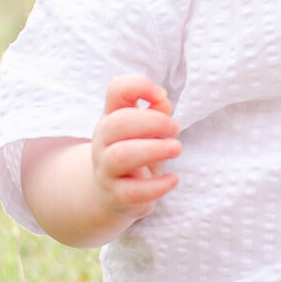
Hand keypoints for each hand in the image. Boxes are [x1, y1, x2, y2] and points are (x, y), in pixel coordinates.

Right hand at [91, 74, 180, 222]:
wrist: (112, 192)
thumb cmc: (136, 151)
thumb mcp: (147, 130)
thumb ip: (156, 112)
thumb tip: (163, 101)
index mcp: (113, 116)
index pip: (117, 89)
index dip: (140, 86)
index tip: (161, 94)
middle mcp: (103, 140)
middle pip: (118, 123)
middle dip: (153, 122)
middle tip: (176, 128)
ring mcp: (106, 169)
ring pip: (121, 156)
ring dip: (154, 150)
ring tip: (177, 149)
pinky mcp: (115, 195)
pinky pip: (132, 192)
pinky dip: (157, 186)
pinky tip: (173, 179)